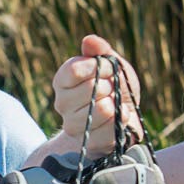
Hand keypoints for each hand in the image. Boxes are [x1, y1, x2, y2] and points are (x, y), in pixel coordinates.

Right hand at [50, 34, 144, 158]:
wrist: (121, 119)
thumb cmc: (115, 88)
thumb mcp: (112, 65)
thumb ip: (100, 52)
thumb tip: (89, 41)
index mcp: (62, 81)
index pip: (74, 70)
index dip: (98, 66)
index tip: (109, 68)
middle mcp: (62, 104)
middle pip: (90, 88)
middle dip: (111, 84)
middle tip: (113, 88)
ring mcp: (73, 126)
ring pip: (101, 109)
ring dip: (116, 103)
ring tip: (115, 103)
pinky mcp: (88, 143)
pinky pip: (111, 127)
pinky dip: (121, 119)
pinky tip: (120, 117)